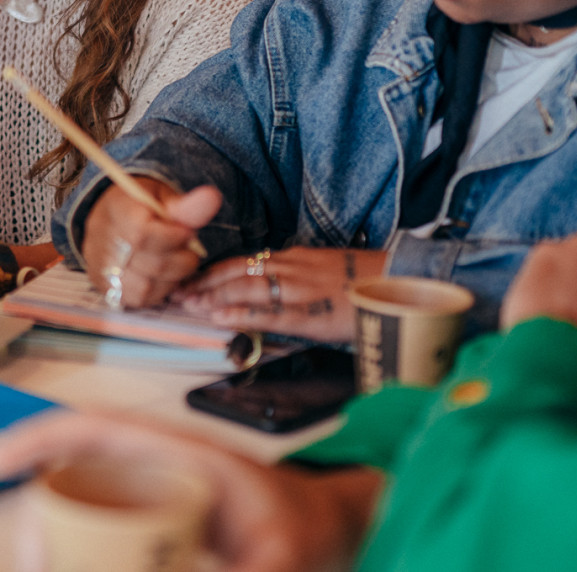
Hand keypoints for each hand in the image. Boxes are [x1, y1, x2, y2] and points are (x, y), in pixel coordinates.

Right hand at [0, 411, 385, 571]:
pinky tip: (65, 555)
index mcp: (185, 455)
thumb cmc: (308, 529)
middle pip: (80, 463)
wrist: (329, 528)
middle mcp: (162, 462)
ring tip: (41, 555)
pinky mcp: (159, 513)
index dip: (43, 437)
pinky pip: (105, 517)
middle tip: (27, 548)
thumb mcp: (280, 559)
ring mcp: (158, 487)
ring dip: (57, 520)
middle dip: (40, 498)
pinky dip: (80, 536)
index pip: (101, 429)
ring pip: (88, 492)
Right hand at [79, 179, 221, 308]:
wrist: (110, 218)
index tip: (186, 232)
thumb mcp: (163, 197)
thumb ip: (186, 205)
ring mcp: (101, 267)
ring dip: (171, 279)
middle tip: (187, 250)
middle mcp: (103, 240)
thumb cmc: (142, 207)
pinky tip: (162, 277)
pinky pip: (138, 299)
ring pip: (145, 286)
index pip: (142, 233)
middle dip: (180, 260)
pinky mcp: (105, 287)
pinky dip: (158, 291)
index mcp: (118, 209)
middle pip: (149, 263)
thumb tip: (212, 197)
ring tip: (175, 264)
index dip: (172, 237)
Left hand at [175, 247, 387, 342]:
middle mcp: (291, 267)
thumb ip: (297, 276)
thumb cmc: (366, 281)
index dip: (212, 271)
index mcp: (295, 257)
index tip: (190, 278)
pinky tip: (219, 318)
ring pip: (245, 289)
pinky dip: (240, 314)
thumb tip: (271, 288)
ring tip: (186, 305)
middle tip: (175, 292)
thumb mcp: (325, 270)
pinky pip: (269, 313)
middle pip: (236, 272)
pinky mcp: (311, 312)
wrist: (401, 282)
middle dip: (203, 283)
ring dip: (212, 297)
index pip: (243, 261)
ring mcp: (299, 288)